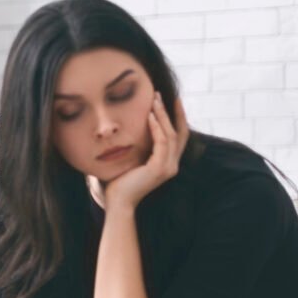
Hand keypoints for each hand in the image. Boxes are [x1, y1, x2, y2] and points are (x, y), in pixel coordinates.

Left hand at [104, 93, 189, 210]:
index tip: (171, 101)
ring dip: (162, 115)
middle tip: (164, 95)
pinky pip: (161, 142)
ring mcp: (168, 167)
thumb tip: (128, 129)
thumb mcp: (132, 160)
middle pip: (180, 132)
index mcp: (167, 163)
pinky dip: (156, 127)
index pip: (178, 137)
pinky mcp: (159, 168)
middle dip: (173, 112)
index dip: (177, 118)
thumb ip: (136, 146)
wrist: (117, 203)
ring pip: (171, 134)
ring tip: (154, 100)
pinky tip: (149, 116)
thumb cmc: (119, 182)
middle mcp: (172, 165)